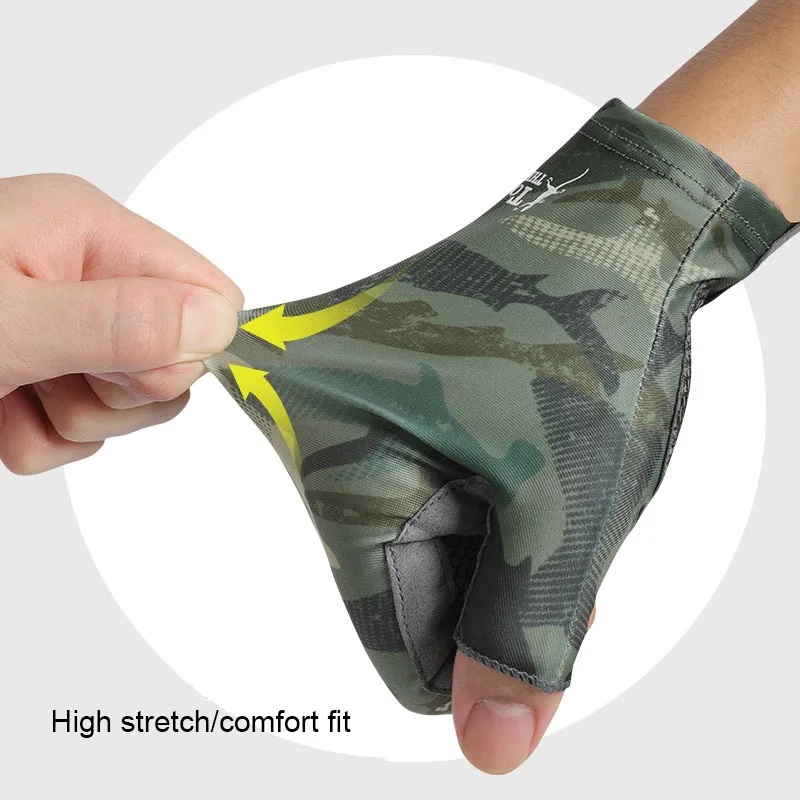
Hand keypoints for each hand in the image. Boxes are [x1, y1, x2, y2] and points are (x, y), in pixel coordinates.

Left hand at [0, 174, 241, 473]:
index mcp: (87, 232)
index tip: (124, 367)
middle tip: (45, 376)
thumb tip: (219, 323)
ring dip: (71, 421)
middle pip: (174, 360)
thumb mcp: (10, 320)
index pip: (210, 294)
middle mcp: (83, 276)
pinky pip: (78, 433)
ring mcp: (63, 329)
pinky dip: (37, 440)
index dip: (187, 347)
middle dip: (119, 394)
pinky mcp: (40, 376)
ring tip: (7, 393)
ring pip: (128, 405)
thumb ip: (118, 321)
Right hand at [208, 98, 791, 773]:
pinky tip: (528, 468)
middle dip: (493, 587)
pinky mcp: (371, 394)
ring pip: (416, 540)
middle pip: (398, 584)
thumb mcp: (565, 501)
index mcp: (332, 447)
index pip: (383, 629)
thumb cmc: (585, 330)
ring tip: (551, 481)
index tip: (536, 619)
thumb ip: (526, 636)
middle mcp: (309, 418)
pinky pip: (419, 489)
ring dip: (496, 544)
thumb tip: (489, 746)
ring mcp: (340, 402)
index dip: (474, 651)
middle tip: (556, 525)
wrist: (612, 227)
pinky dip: (484, 506)